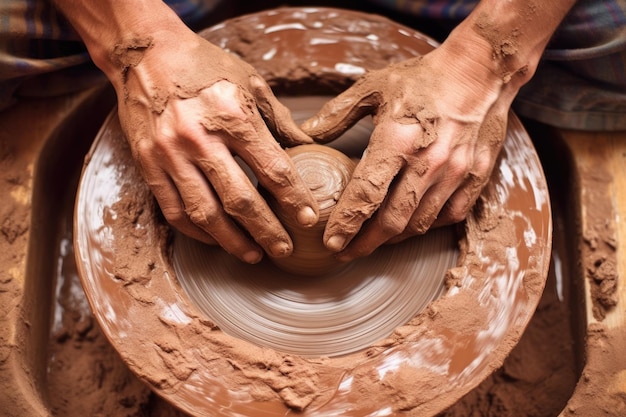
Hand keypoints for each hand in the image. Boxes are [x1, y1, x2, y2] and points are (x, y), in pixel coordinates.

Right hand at [114, 28, 318, 262]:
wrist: (145, 53)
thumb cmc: (204, 65)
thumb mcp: (250, 83)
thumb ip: (280, 120)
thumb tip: (309, 147)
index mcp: (233, 115)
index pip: (273, 169)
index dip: (294, 199)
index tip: (309, 220)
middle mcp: (200, 138)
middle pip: (240, 200)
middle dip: (267, 231)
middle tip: (285, 250)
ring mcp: (170, 154)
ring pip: (205, 213)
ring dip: (232, 241)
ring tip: (253, 254)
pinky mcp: (148, 164)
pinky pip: (174, 210)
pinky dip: (197, 231)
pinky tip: (216, 240)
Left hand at [301, 36, 519, 260]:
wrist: (481, 71)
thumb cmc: (424, 78)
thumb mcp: (374, 86)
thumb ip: (337, 114)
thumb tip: (306, 136)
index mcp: (397, 140)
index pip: (365, 195)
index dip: (345, 224)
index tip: (331, 242)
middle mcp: (428, 163)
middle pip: (391, 222)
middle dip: (364, 244)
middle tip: (345, 252)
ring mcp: (454, 173)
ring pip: (419, 224)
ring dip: (392, 239)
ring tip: (373, 241)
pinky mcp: (475, 177)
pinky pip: (449, 216)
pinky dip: (426, 226)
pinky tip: (409, 225)